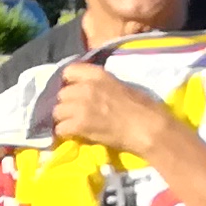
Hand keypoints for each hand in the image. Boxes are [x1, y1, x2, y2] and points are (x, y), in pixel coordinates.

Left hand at [49, 63, 178, 159]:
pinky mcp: (79, 124)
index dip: (68, 82)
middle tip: (74, 112)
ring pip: (56, 112)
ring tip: (73, 124)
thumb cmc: (144, 107)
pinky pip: (60, 128)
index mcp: (98, 75)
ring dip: (63, 119)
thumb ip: (100, 85)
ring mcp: (80, 106)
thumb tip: (87, 89)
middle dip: (66, 103)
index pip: (68, 70)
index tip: (73, 90)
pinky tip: (74, 134)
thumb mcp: (120, 85)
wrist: (149, 128)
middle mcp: (85, 87)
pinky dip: (65, 133)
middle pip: (60, 94)